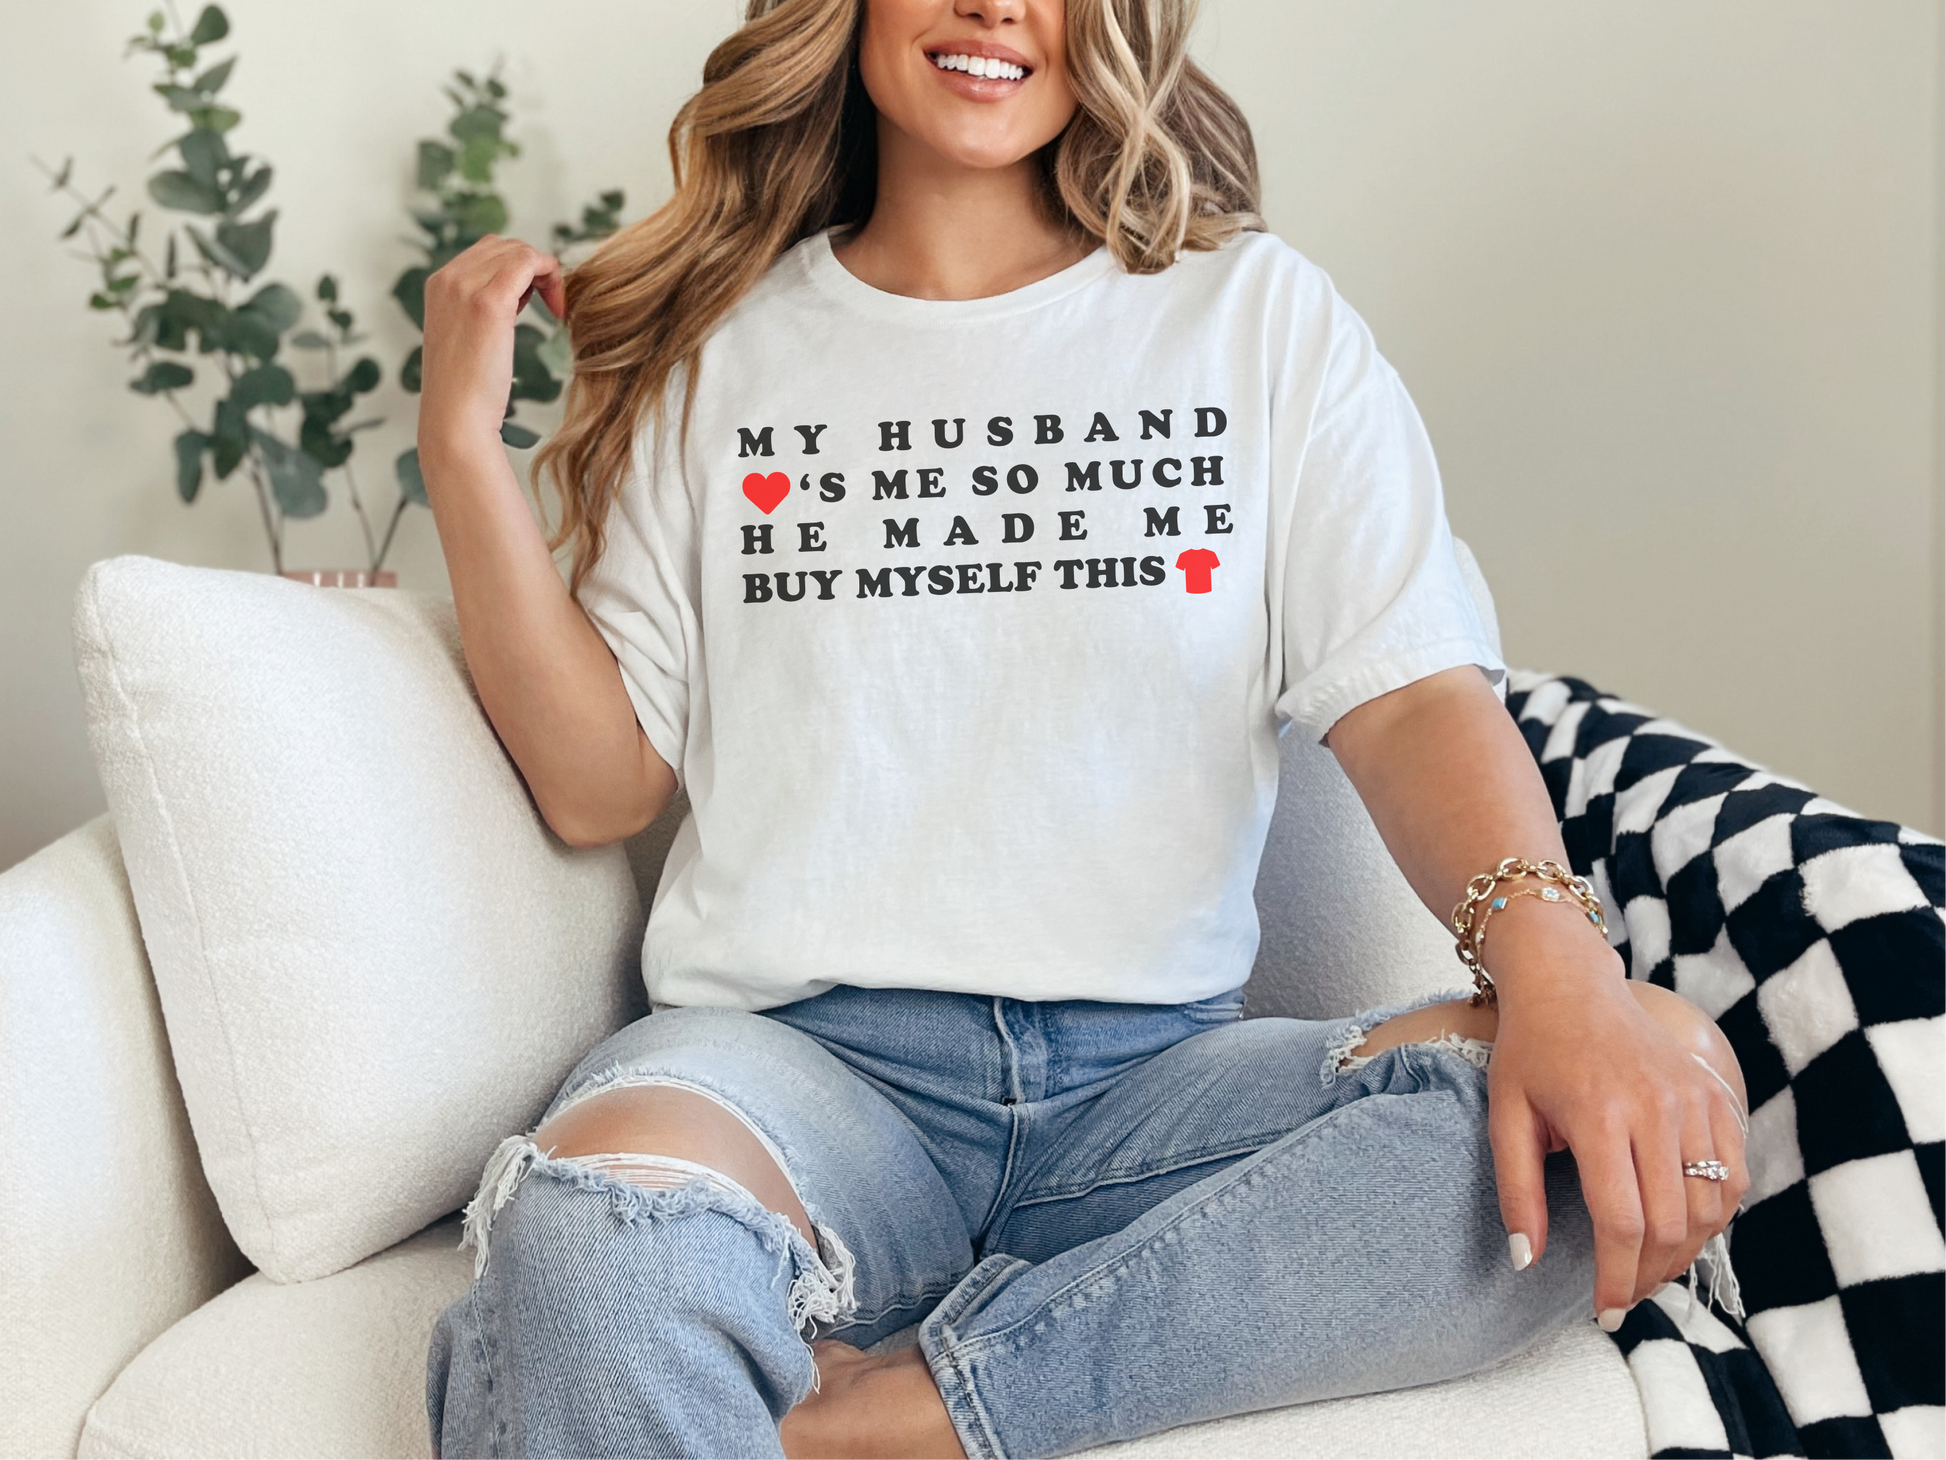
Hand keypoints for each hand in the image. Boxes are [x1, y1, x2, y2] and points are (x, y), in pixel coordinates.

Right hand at [418, 235, 565, 465]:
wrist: (456, 419)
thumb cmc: (467, 390)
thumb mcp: (468, 337)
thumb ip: (482, 308)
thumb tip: (518, 293)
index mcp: (439, 284)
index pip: (487, 251)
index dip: (519, 270)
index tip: (535, 303)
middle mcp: (448, 278)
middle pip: (505, 245)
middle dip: (534, 269)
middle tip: (550, 306)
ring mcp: (465, 287)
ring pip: (519, 250)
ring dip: (545, 274)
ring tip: (553, 309)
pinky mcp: (489, 302)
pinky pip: (528, 262)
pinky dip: (552, 277)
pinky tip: (559, 311)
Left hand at [1484, 914, 1750, 1325]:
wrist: (1570, 983)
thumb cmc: (1531, 1050)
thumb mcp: (1505, 1116)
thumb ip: (1516, 1191)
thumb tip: (1525, 1262)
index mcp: (1599, 1114)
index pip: (1621, 1221)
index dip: (1615, 1277)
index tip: (1603, 1310)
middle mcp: (1656, 1107)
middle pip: (1671, 1223)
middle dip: (1647, 1274)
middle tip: (1623, 1296)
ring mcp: (1694, 1100)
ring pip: (1710, 1206)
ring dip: (1684, 1252)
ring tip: (1649, 1269)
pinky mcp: (1715, 1094)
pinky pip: (1733, 1174)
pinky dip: (1716, 1214)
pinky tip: (1684, 1230)